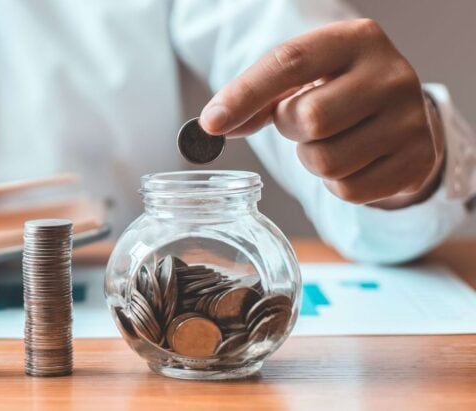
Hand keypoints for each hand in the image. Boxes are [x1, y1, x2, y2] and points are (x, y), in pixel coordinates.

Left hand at [199, 19, 443, 207]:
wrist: (396, 113)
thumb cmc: (334, 89)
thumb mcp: (299, 78)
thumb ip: (255, 97)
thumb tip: (213, 124)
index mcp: (356, 40)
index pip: (290, 62)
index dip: (245, 94)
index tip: (211, 123)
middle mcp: (391, 75)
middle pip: (310, 119)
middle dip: (290, 128)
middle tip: (301, 122)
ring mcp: (411, 119)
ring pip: (327, 162)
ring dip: (311, 159)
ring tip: (328, 140)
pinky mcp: (418, 160)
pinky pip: (349, 190)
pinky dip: (336, 184)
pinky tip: (350, 161)